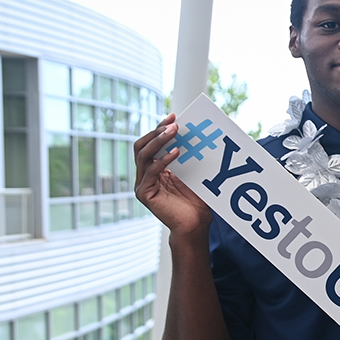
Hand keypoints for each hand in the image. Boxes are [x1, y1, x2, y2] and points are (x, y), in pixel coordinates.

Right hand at [134, 113, 212, 237]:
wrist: (196, 224)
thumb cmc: (197, 200)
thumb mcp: (192, 172)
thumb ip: (188, 156)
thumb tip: (196, 132)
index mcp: (154, 168)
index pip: (151, 143)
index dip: (160, 128)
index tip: (174, 116)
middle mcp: (145, 174)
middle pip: (142, 146)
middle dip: (157, 132)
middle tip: (174, 123)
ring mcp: (142, 184)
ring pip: (143, 155)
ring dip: (158, 141)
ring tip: (174, 131)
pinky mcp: (144, 193)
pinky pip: (151, 171)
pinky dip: (162, 159)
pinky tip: (176, 152)